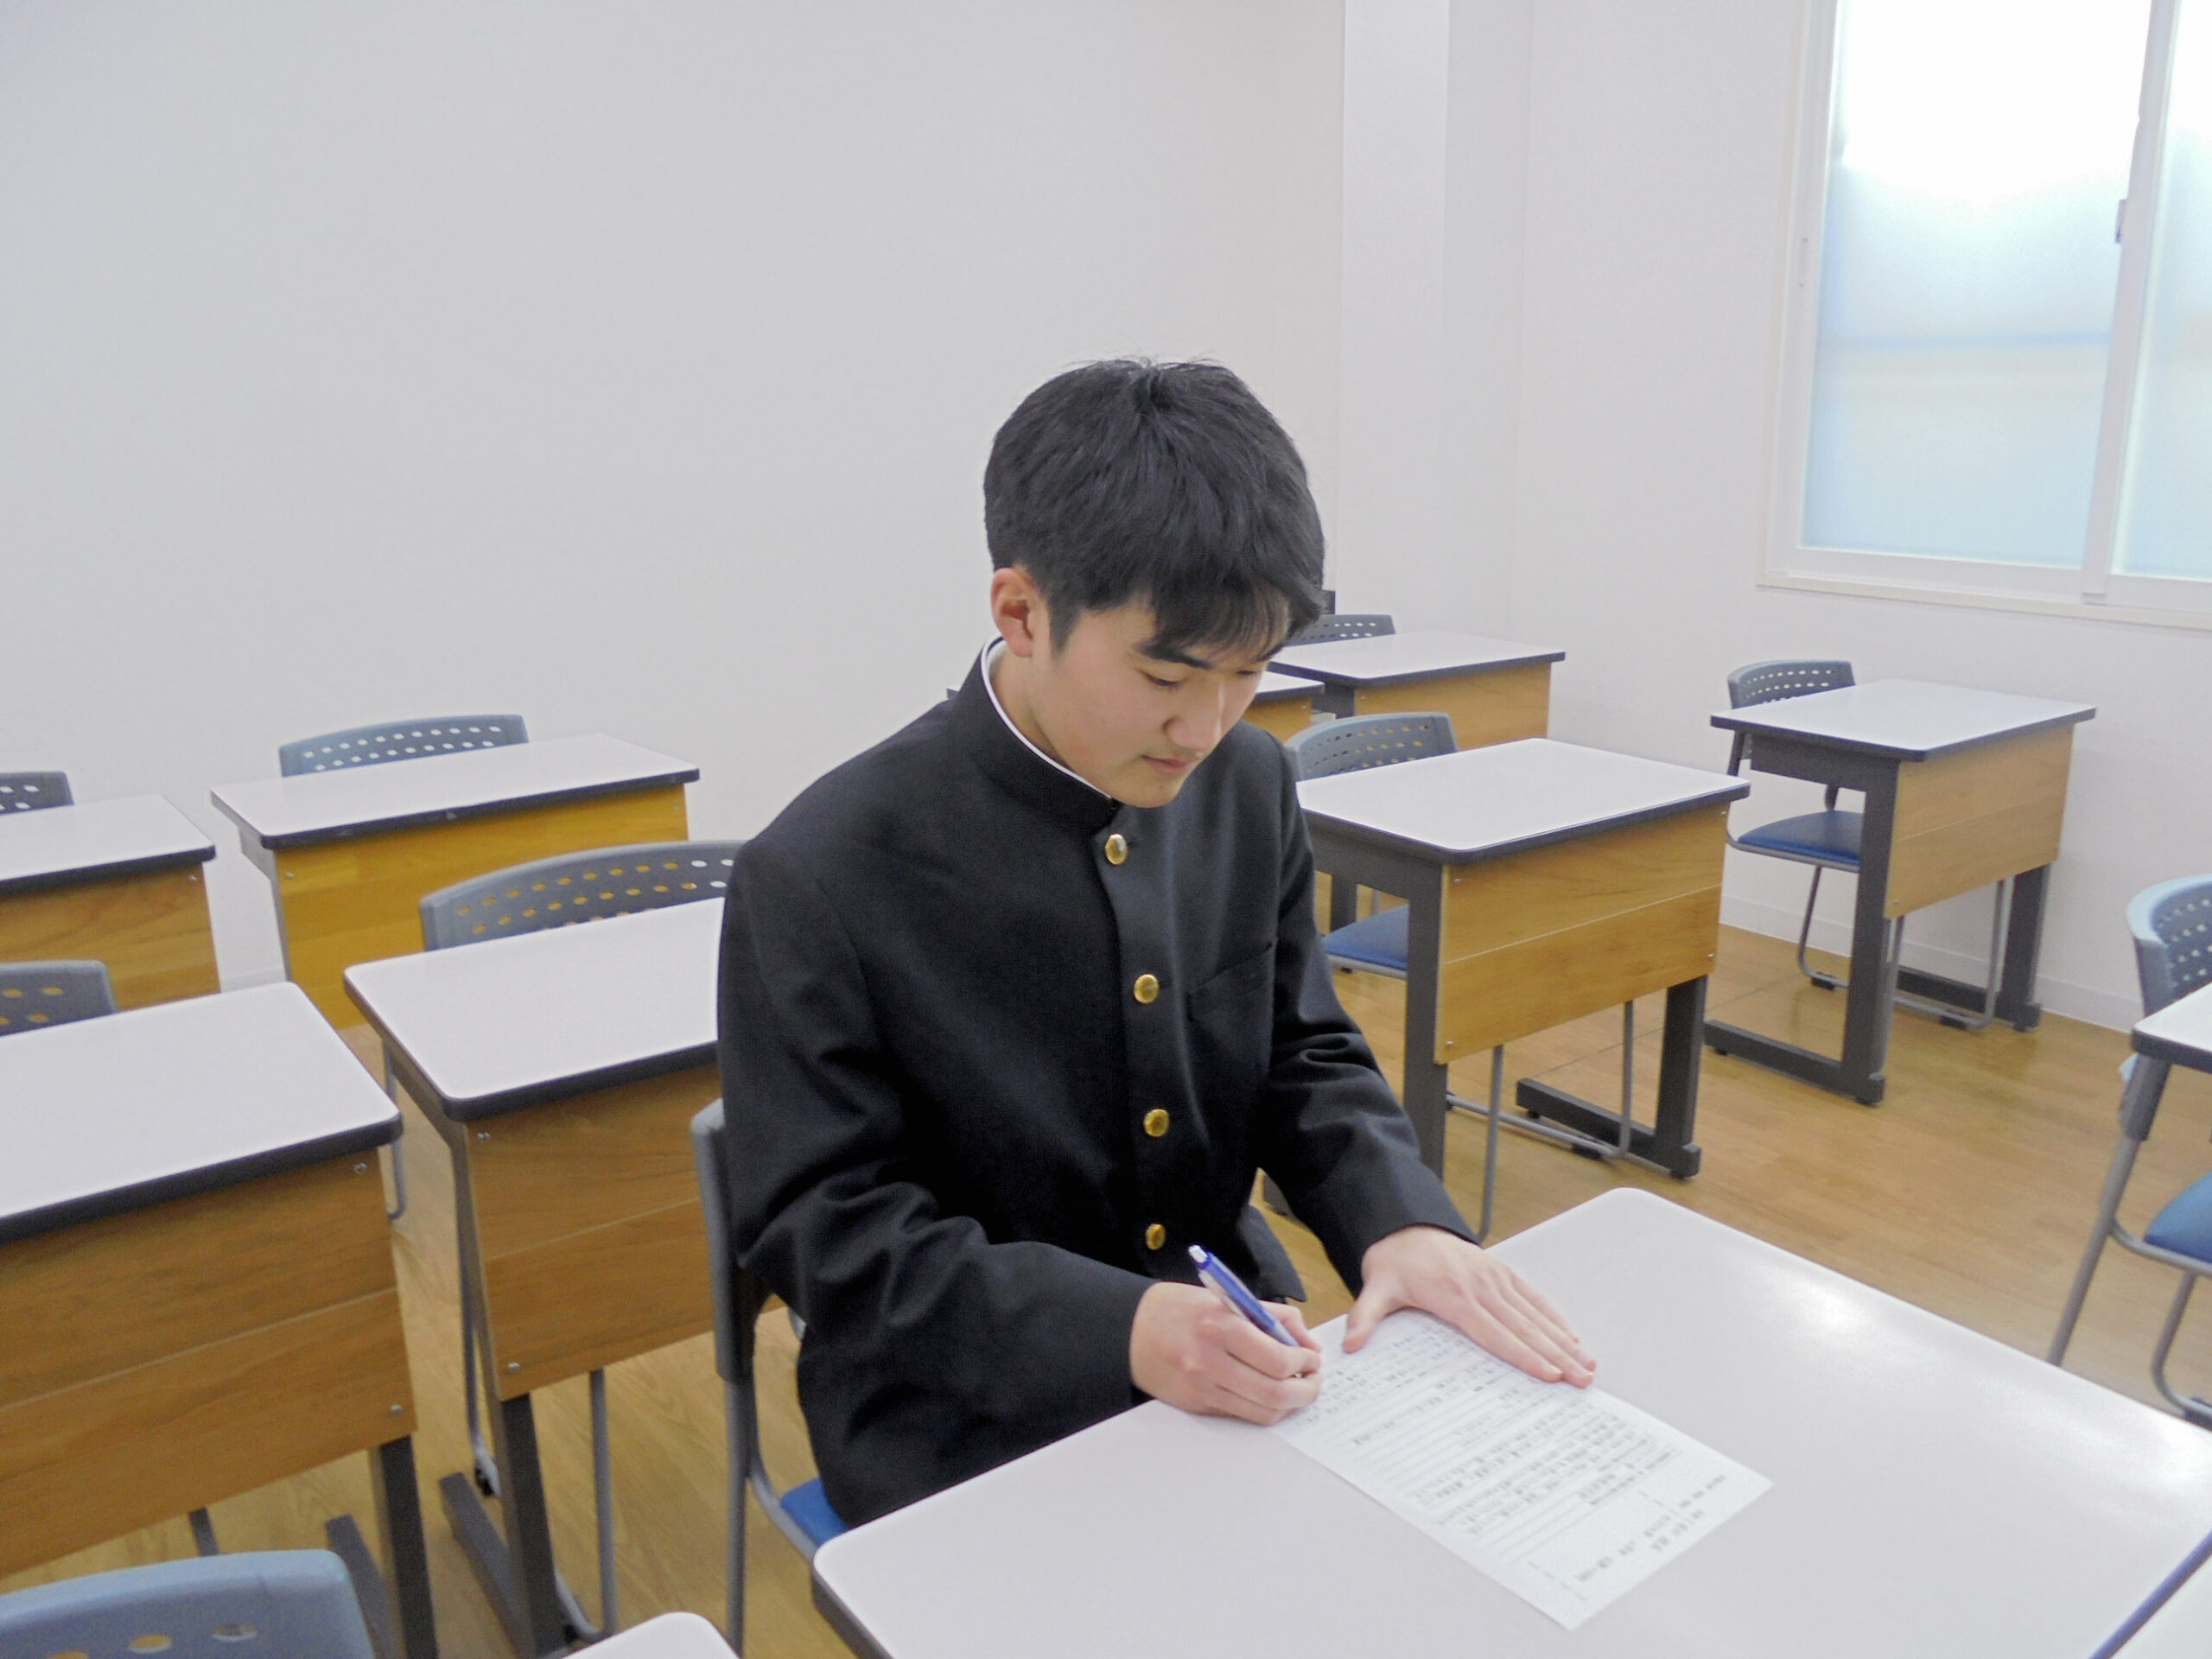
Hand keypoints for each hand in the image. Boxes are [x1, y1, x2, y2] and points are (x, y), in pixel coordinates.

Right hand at [1130, 1281, 1323, 1424]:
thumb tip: (1308, 1344)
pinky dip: (1264, 1408)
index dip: (1305, 1363)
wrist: (1129, 1330)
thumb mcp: (1227, 1298)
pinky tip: (1270, 1394)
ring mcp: (1201, 1388)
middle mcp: (1209, 1361)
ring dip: (1289, 1405)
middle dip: (1306, 1391)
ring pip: (1262, 1412)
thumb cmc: (1180, 1308)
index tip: (1312, 1358)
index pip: (1278, 1359)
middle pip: (1275, 1393)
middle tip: (1314, 1380)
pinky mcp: (1196, 1405)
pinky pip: (1241, 1415)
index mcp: (1219, 1326)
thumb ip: (1273, 1317)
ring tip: (1298, 1389)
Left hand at [1346, 1225, 1594, 1385]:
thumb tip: (1351, 1344)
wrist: (1404, 1225)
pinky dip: (1554, 1318)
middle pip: (1523, 1328)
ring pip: (1534, 1314)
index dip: (1522, 1355)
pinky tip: (1572, 1338)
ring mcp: (1494, 1277)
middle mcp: (1480, 1286)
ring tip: (1588, 1365)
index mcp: (1453, 1295)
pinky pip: (1533, 1297)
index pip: (1493, 1332)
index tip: (1548, 1374)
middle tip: (1582, 1381)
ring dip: (1563, 1340)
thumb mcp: (1375, 1288)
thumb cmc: (1393, 1262)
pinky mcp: (1501, 1272)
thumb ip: (1365, 1317)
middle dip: (1556, 1356)